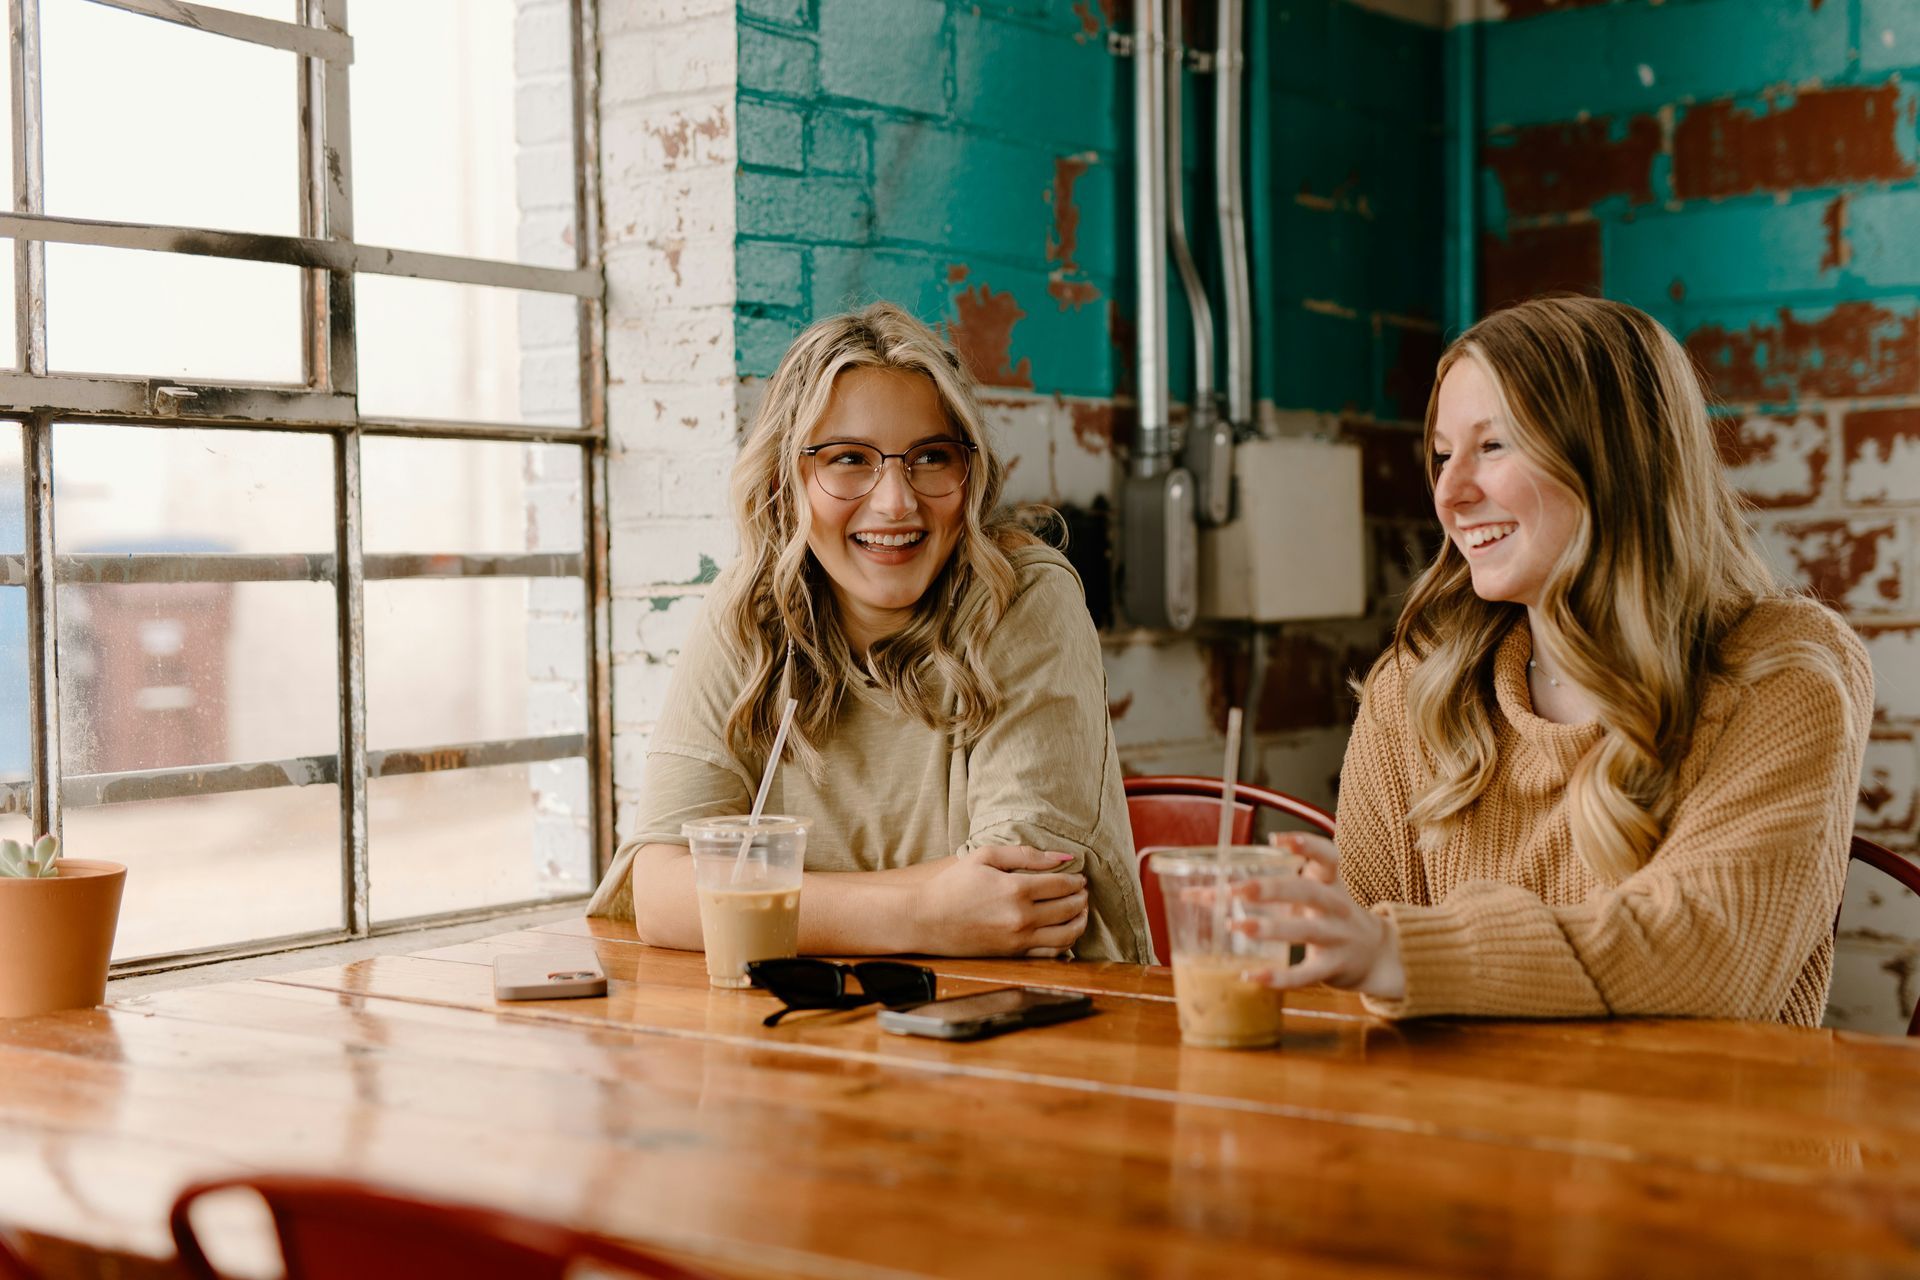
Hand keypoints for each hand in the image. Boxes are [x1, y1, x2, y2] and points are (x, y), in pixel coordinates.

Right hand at [909, 845, 1089, 957]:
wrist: (925, 920)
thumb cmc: (952, 885)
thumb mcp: (985, 857)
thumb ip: (1026, 854)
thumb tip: (1063, 856)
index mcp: (1016, 889)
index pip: (1063, 884)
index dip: (1076, 880)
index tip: (1079, 877)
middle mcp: (1022, 917)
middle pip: (1070, 908)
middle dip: (1081, 898)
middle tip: (1082, 892)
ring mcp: (1019, 940)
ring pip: (1067, 934)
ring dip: (1080, 921)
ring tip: (1080, 911)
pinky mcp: (1013, 955)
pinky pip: (1051, 954)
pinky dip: (1066, 943)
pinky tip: (1065, 932)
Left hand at [1239, 832, 1405, 998]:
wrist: (1376, 954)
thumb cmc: (1328, 917)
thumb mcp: (1311, 895)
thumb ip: (1265, 891)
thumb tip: (1200, 893)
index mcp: (1331, 882)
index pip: (1327, 856)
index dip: (1305, 845)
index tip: (1275, 840)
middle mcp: (1336, 906)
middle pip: (1307, 892)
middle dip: (1270, 889)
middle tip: (1235, 890)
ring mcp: (1337, 937)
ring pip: (1305, 931)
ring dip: (1270, 928)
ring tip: (1235, 926)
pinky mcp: (1333, 967)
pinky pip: (1305, 974)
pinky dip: (1279, 977)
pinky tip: (1251, 976)